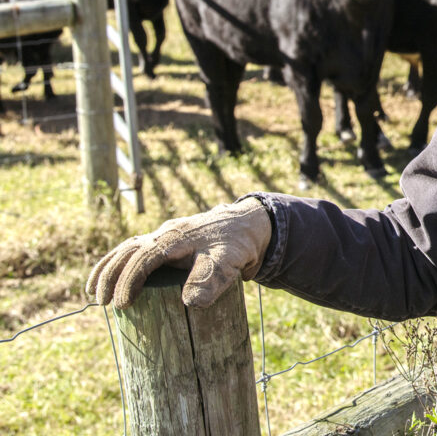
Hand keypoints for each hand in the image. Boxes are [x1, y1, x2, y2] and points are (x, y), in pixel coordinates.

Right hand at [86, 197, 271, 308]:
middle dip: (110, 276)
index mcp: (175, 238)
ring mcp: (164, 236)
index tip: (122, 305)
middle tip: (101, 303)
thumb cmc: (236, 245)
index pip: (143, 258)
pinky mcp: (167, 244)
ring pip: (127, 248)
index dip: (129, 281)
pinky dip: (120, 263)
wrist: (247, 227)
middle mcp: (164, 234)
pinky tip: (113, 279)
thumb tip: (189, 302)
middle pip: (127, 251)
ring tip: (93, 293)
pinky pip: (136, 250)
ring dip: (109, 268)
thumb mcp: (228, 262)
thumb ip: (211, 280)